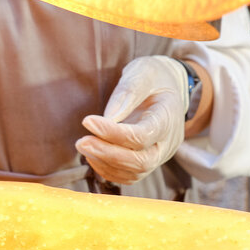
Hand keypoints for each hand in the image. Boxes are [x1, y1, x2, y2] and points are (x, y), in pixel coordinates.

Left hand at [75, 55, 188, 184]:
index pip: (142, 136)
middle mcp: (168, 142)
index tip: (87, 121)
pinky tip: (92, 154)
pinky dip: (108, 169)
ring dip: (105, 163)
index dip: (113, 133)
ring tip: (83, 145)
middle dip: (108, 154)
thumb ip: (128, 92)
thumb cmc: (154, 77)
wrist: (169, 88)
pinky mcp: (148, 161)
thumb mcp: (143, 72)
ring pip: (135, 173)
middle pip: (141, 162)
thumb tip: (109, 118)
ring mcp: (160, 155)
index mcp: (168, 118)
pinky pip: (129, 176)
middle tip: (81, 142)